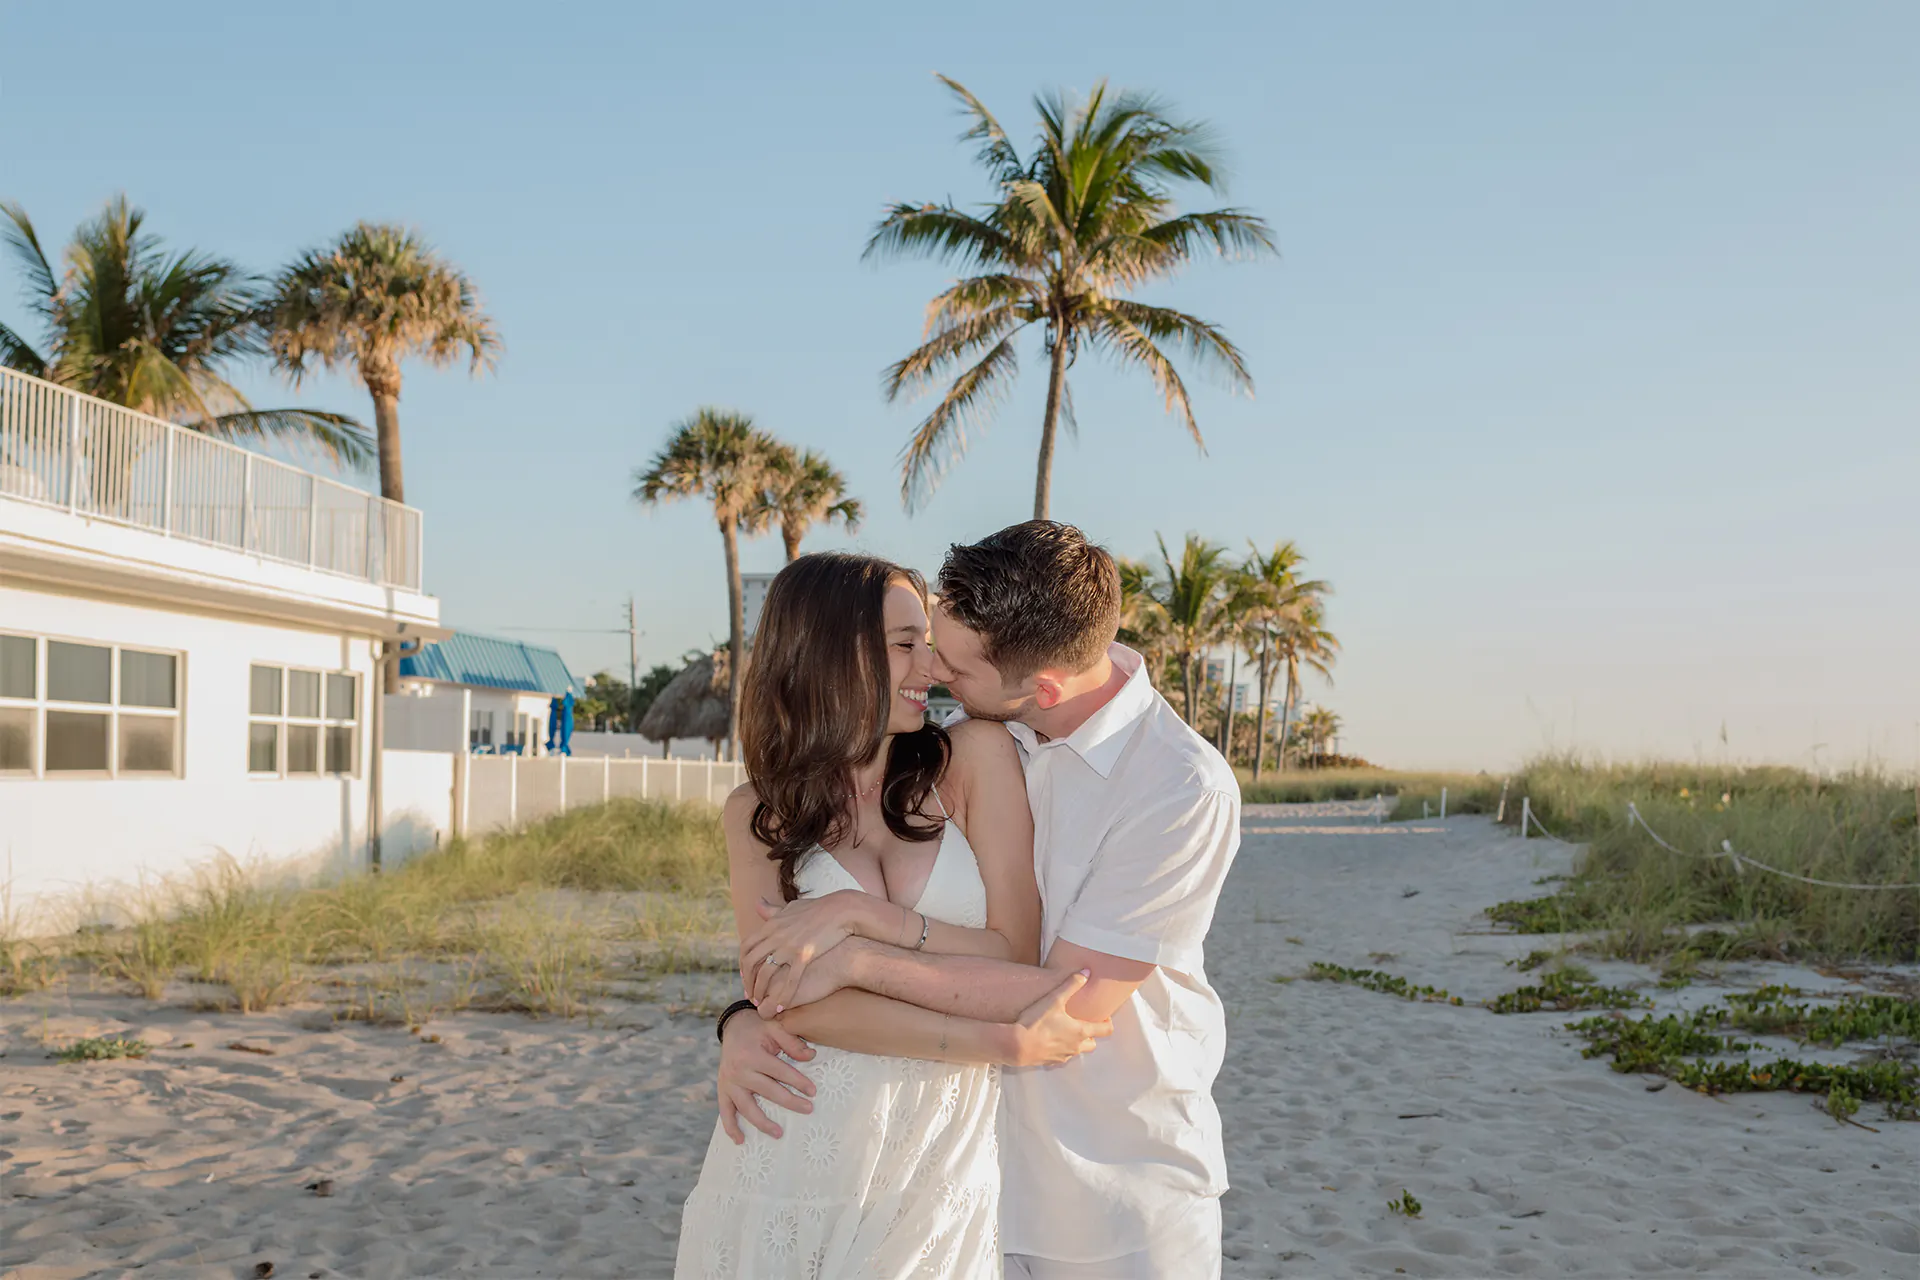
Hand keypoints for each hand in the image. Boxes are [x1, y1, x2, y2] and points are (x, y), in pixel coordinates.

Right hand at [717, 1008, 816, 1143]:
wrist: (733, 1026)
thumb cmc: (758, 1028)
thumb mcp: (775, 1026)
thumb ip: (792, 1041)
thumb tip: (811, 1056)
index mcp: (753, 1055)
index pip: (780, 1072)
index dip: (798, 1082)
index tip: (813, 1092)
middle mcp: (739, 1071)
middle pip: (767, 1091)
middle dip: (789, 1102)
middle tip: (808, 1109)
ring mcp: (729, 1083)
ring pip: (746, 1107)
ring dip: (762, 1122)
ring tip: (779, 1133)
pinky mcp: (723, 1089)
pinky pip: (725, 1111)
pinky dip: (731, 1127)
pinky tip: (740, 1140)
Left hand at [740, 891, 871, 1009]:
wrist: (842, 910)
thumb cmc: (819, 909)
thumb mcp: (791, 906)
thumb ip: (773, 910)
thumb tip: (758, 903)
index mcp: (771, 925)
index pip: (746, 947)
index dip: (743, 965)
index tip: (746, 977)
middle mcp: (776, 936)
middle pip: (751, 962)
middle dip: (748, 981)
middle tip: (750, 994)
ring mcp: (789, 946)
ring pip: (765, 973)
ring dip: (760, 991)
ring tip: (761, 1003)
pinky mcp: (804, 955)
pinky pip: (789, 981)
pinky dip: (783, 996)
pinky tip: (781, 1007)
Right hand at [1010, 971, 1111, 1065]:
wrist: (1017, 1045)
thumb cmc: (1037, 1022)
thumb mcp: (1054, 1000)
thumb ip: (1071, 985)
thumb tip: (1086, 972)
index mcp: (1081, 1031)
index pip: (1105, 1030)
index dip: (1107, 1023)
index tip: (1103, 1016)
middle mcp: (1076, 1047)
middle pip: (1092, 1044)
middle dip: (1091, 1035)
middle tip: (1083, 1023)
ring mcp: (1064, 1056)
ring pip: (1077, 1051)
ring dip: (1075, 1042)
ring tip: (1065, 1031)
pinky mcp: (1051, 1062)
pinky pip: (1062, 1056)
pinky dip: (1060, 1049)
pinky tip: (1050, 1040)